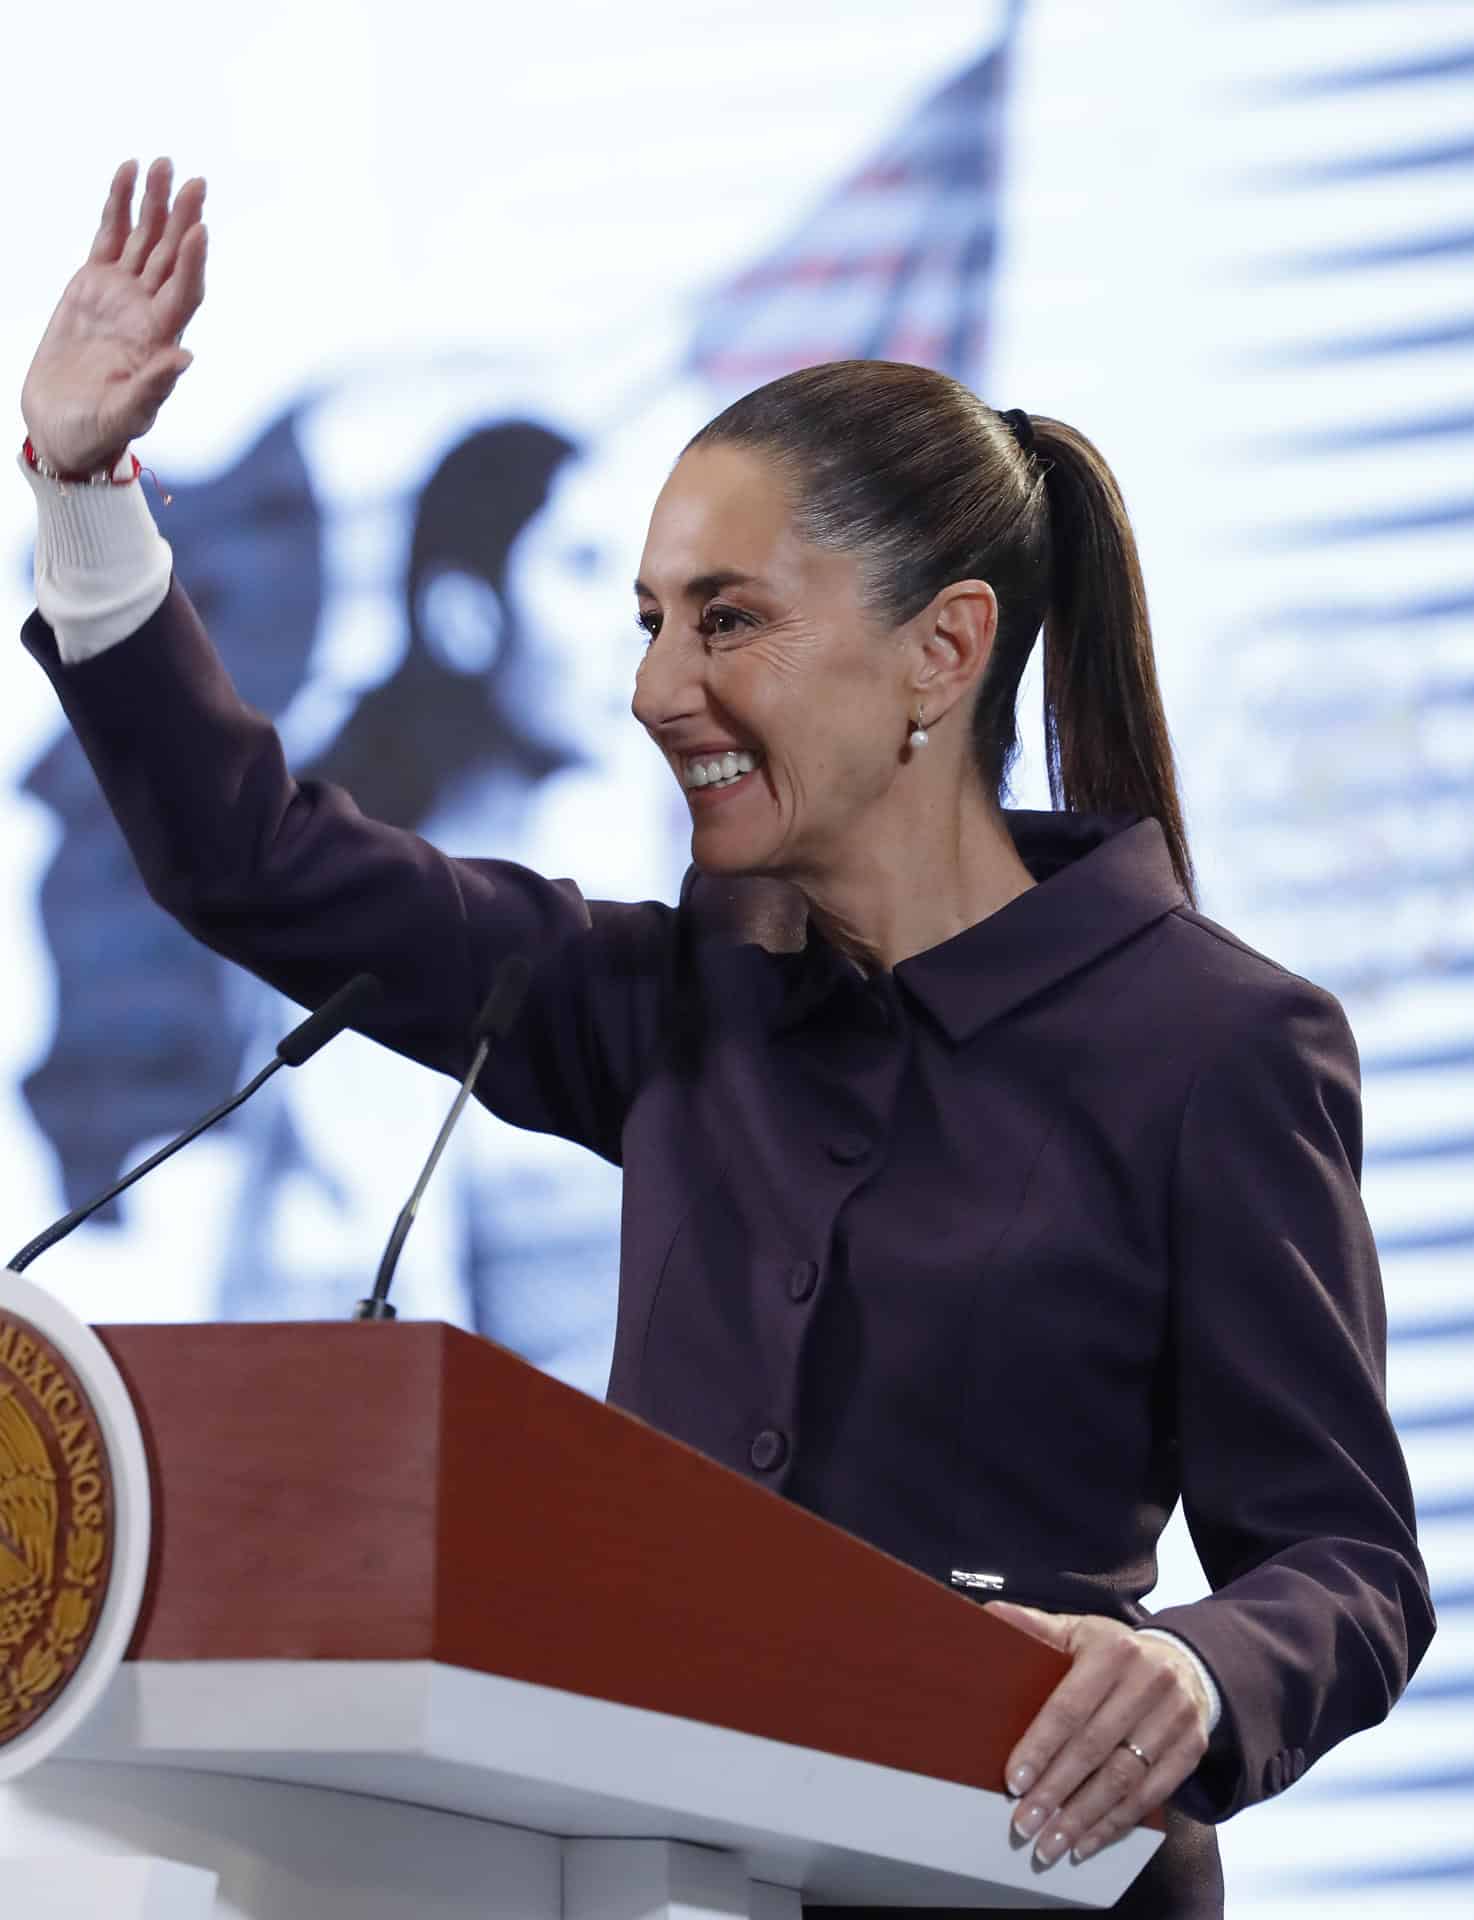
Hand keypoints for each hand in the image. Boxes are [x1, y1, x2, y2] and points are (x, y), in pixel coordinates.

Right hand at [21, 157, 206, 475]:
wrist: (63, 430)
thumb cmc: (97, 432)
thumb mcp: (124, 416)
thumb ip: (153, 388)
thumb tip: (185, 357)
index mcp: (160, 340)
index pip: (184, 292)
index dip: (192, 262)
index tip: (200, 229)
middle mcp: (148, 311)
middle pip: (171, 257)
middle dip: (182, 218)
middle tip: (194, 180)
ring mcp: (122, 294)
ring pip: (143, 239)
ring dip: (154, 203)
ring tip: (162, 163)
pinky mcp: (93, 284)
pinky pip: (110, 237)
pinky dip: (118, 206)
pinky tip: (126, 173)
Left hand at [984, 1601, 1210, 1869]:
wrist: (1186, 1664)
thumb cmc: (1115, 1653)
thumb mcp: (1079, 1631)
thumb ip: (1036, 1628)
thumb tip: (987, 1615)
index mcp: (1112, 1650)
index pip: (1070, 1706)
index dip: (1041, 1746)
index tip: (1014, 1782)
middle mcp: (1149, 1681)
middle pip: (1094, 1747)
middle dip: (1056, 1791)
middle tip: (1024, 1824)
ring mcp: (1175, 1716)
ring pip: (1123, 1778)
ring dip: (1083, 1818)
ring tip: (1049, 1845)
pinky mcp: (1191, 1748)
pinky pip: (1151, 1796)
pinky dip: (1116, 1824)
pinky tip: (1086, 1843)